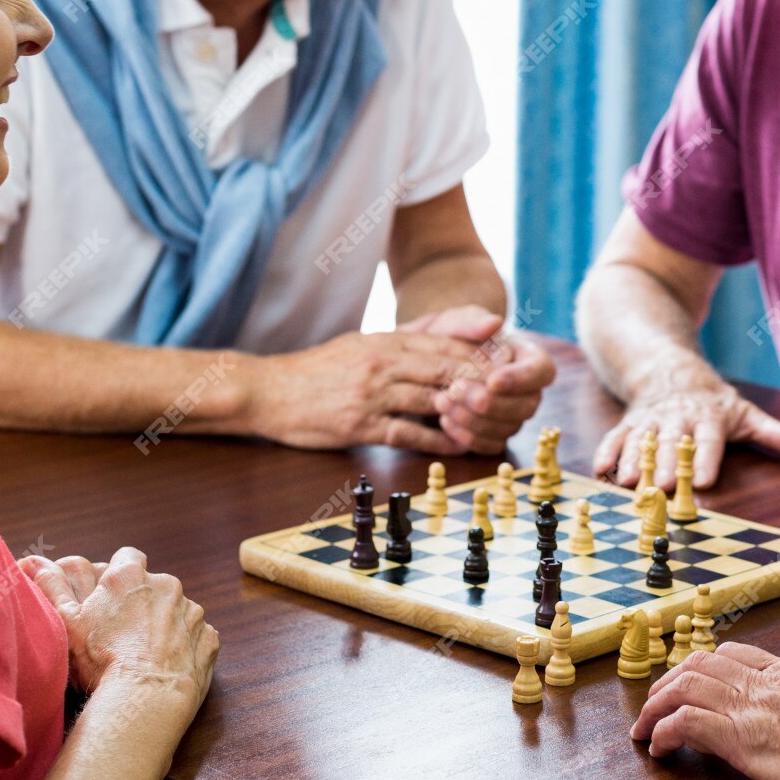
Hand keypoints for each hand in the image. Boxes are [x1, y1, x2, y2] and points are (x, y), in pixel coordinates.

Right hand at [21, 547, 218, 705]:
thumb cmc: (100, 660)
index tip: (108, 599)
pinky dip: (183, 646)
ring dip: (163, 624)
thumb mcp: (66, 621)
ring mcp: (191, 612)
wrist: (143, 698)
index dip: (117, 577)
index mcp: (131, 575)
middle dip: (140, 602)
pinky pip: (195, 636)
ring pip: (175, 611)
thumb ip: (51, 586)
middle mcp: (167, 585)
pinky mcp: (207, 638)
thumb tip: (32, 562)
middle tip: (121, 633)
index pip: (126, 558)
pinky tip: (165, 665)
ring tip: (143, 654)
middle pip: (153, 585)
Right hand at [248, 330, 484, 452]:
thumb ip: (407, 337)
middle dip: (482, 382)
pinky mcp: (358, 425)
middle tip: (511, 394)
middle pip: (445, 369)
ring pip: (430, 400)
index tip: (506, 366)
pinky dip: (436, 440)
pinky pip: (406, 433)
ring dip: (464, 411)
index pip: (444, 344)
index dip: (479, 356)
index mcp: (385, 340)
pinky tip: (457, 445)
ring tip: (492, 420)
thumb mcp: (363, 341)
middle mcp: (382, 363)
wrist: (268, 390)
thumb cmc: (321, 369)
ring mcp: (371, 394)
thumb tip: (446, 334)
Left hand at [403, 308, 555, 454]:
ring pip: (509, 429)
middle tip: (456, 390)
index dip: (521, 379)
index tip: (492, 380)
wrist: (423, 365)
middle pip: (528, 406)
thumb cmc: (447, 340)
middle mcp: (526, 391)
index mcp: (526, 358)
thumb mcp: (454, 323)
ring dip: (474, 420)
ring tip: (441, 402)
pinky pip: (490, 446)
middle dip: (492, 403)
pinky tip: (444, 421)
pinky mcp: (493, 436)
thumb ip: (472, 321)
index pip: (542, 371)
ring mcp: (512, 417)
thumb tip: (495, 322)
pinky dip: (467, 437)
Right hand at [593, 358, 779, 489]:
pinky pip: (616, 436)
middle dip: (664, 466)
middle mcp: (678, 418)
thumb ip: (776, 433)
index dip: (705, 460)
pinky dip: (607, 451)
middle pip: (671, 443)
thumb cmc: (712, 399)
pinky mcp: (630, 423)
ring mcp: (651, 420)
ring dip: (634, 461)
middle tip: (658, 489)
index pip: (708, 440)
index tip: (702, 482)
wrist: (669, 368)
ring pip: (642, 440)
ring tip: (627, 483)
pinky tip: (600, 469)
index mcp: (708, 417)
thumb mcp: (745, 412)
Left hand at [630, 643, 779, 779]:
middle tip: (656, 702)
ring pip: (686, 685)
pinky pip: (685, 723)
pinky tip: (658, 747)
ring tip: (644, 725)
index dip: (710, 666)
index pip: (740, 656)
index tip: (695, 682)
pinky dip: (664, 731)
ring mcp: (752, 707)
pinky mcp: (741, 739)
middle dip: (672, 680)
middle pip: (703, 663)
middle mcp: (768, 683)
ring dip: (657, 704)